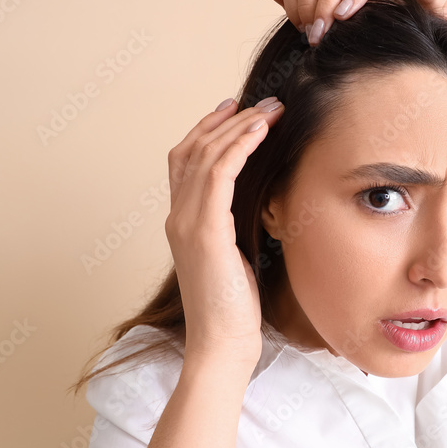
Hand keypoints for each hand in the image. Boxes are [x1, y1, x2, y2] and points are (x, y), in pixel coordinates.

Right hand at [164, 96, 284, 376]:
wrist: (222, 344)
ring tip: (270, 110)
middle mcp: (176, 216)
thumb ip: (235, 225)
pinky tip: (259, 133)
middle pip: (193, 149)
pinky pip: (218, 175)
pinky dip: (238, 147)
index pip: (186, 160)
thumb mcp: (235, 256)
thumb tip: (261, 199)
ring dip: (240, 127)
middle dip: (229, 120)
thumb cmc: (234, 309)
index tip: (237, 109)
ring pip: (206, 155)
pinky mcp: (204, 232)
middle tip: (263, 102)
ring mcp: (186, 222)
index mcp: (182, 221)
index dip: (209, 129)